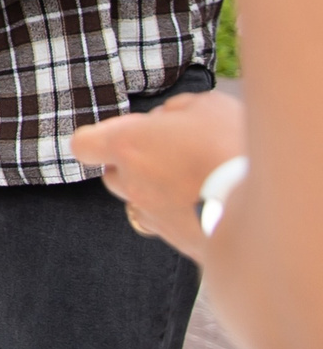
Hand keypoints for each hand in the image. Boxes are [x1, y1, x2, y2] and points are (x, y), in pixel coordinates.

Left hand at [72, 91, 246, 260]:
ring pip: (140, 202)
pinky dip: (178, 215)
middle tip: (171, 154)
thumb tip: (169, 120)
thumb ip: (177, 111)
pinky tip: (207, 204)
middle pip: (113, 175)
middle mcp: (132, 184)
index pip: (84, 146)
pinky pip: (166, 225)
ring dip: (155, 192)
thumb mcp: (206, 107)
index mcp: (128, 145)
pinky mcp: (177, 241)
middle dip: (133, 165)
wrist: (265, 206)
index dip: (98, 140)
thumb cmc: (230, 146)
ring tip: (194, 181)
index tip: (122, 135)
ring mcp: (153, 216)